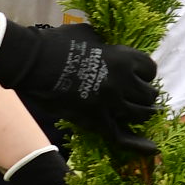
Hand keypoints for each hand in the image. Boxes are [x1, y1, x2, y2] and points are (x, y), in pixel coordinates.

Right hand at [0, 21, 163, 146]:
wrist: (32, 61)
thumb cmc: (58, 42)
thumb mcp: (91, 34)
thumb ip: (106, 45)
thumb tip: (109, 49)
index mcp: (124, 58)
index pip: (150, 70)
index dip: (144, 73)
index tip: (137, 74)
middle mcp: (122, 82)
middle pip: (148, 94)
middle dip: (144, 94)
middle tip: (137, 95)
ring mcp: (109, 103)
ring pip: (140, 114)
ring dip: (142, 113)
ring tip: (140, 113)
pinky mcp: (94, 119)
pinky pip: (121, 136)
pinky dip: (137, 144)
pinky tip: (152, 149)